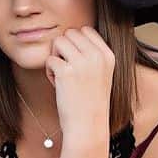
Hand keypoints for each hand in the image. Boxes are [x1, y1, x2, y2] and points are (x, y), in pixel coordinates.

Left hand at [44, 25, 115, 146]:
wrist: (88, 127)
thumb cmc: (91, 103)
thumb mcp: (102, 74)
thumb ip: (93, 54)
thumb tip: (72, 34)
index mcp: (108, 55)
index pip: (86, 30)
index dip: (76, 43)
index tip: (77, 62)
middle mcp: (97, 56)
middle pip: (70, 33)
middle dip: (64, 49)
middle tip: (67, 69)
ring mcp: (82, 63)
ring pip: (58, 42)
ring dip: (56, 58)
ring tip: (63, 76)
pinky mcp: (66, 72)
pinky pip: (49, 59)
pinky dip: (49, 72)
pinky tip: (58, 85)